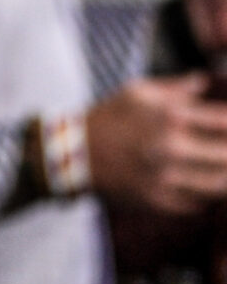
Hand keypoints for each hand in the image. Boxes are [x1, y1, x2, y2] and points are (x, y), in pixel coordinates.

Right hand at [86, 76, 226, 214]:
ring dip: (224, 175)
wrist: (72, 154)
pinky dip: (205, 195)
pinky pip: (198, 202)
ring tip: (219, 168)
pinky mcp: (159, 200)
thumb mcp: (137, 92)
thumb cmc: (107, 118)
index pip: (224, 121)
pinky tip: (201, 185)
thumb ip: (176, 88)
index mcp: (169, 117)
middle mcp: (171, 148)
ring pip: (219, 183)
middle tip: (224, 148)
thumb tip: (204, 81)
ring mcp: (166, 178)